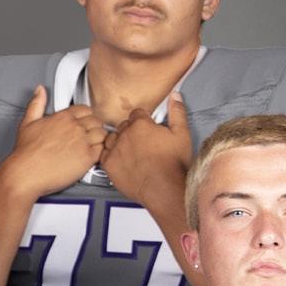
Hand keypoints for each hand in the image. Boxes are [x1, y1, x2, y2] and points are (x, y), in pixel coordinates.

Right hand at [0, 85, 104, 198]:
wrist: (26, 172)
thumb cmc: (26, 152)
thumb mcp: (27, 122)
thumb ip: (36, 103)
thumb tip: (40, 90)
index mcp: (63, 117)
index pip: (86, 109)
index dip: (86, 117)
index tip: (82, 124)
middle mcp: (75, 127)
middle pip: (96, 121)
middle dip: (94, 128)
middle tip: (88, 137)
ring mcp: (82, 142)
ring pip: (102, 134)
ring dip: (98, 140)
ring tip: (90, 146)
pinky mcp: (86, 158)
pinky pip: (102, 150)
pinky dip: (99, 153)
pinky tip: (90, 156)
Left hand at [98, 90, 192, 204]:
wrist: (164, 188)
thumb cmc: (173, 165)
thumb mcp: (182, 134)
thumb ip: (177, 112)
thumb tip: (175, 97)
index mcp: (141, 124)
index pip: (137, 114)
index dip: (144, 121)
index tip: (148, 128)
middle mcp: (124, 135)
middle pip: (124, 126)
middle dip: (132, 131)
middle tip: (142, 142)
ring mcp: (115, 150)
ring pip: (112, 139)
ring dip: (119, 142)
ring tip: (131, 152)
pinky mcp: (109, 165)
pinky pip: (103, 154)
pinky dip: (111, 156)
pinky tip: (121, 161)